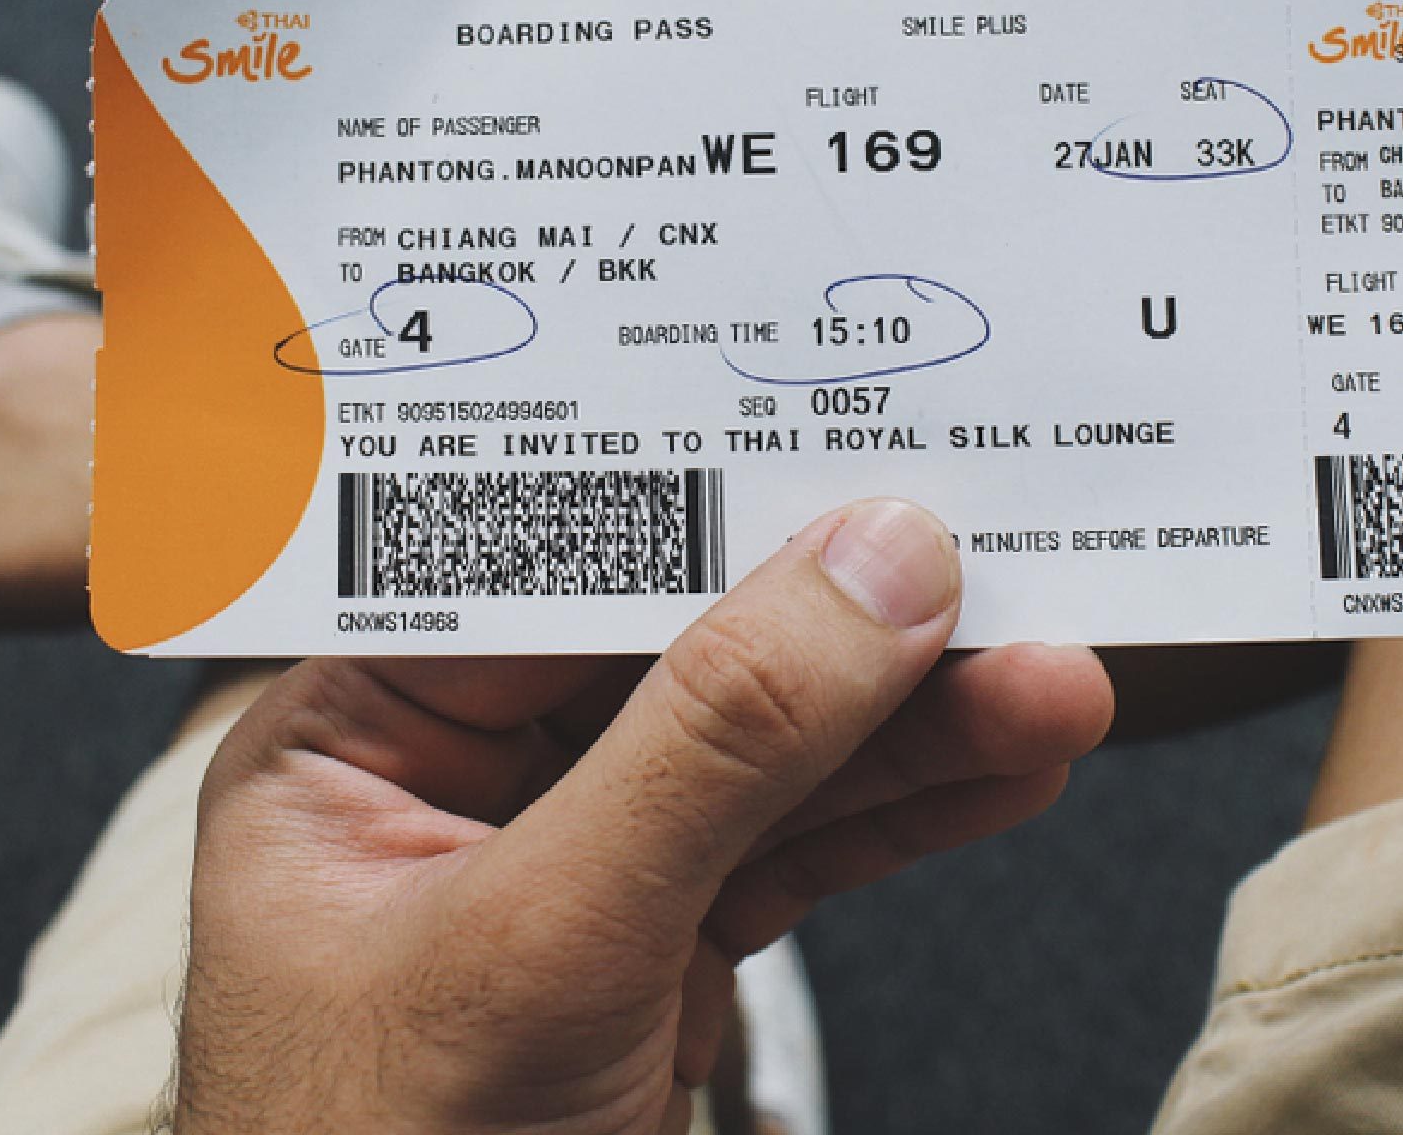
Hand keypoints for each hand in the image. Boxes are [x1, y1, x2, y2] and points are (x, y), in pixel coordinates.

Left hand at [173, 498, 1114, 1134]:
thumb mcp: (545, 945)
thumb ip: (713, 748)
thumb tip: (866, 568)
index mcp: (351, 742)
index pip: (536, 572)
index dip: (696, 503)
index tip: (846, 452)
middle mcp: (459, 785)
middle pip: (675, 650)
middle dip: (843, 622)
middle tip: (995, 559)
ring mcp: (573, 872)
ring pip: (766, 755)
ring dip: (914, 720)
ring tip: (1051, 677)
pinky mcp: (661, 951)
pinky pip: (798, 851)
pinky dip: (906, 814)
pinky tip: (1003, 764)